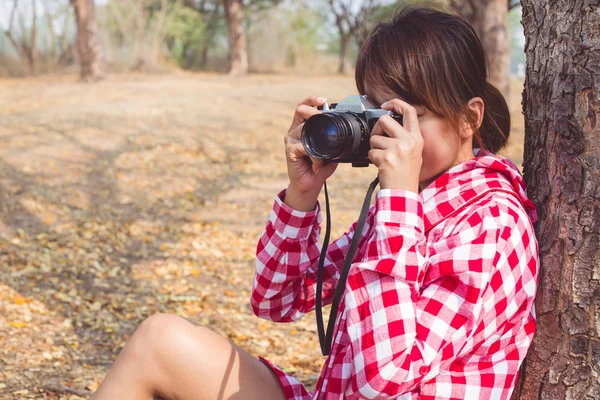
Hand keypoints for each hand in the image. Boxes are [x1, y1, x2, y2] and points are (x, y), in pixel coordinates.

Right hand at [284, 96, 338, 210]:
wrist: (309, 184)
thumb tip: (347, 132)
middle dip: (312, 110)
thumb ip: (334, 139)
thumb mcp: (330, 150)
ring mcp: (291, 140)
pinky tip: (317, 164)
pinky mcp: (290, 150)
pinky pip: (305, 147)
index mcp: (303, 127)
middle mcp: (295, 131)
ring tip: (323, 155)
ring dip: (318, 142)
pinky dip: (315, 156)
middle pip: (299, 110)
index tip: (323, 100)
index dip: (312, 100)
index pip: (304, 107)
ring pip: (304, 129)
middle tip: (322, 116)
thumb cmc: (319, 166)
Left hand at [368, 99, 423, 192]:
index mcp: (417, 138)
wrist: (404, 193)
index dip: (396, 103)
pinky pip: (371, 152)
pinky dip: (372, 159)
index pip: (410, 111)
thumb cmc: (406, 174)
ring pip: (375, 138)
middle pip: (384, 120)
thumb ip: (405, 137)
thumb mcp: (414, 152)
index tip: (386, 105)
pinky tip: (381, 166)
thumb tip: (388, 122)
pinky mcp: (387, 158)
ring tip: (383, 159)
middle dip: (376, 129)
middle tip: (378, 140)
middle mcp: (409, 141)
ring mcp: (398, 149)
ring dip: (374, 148)